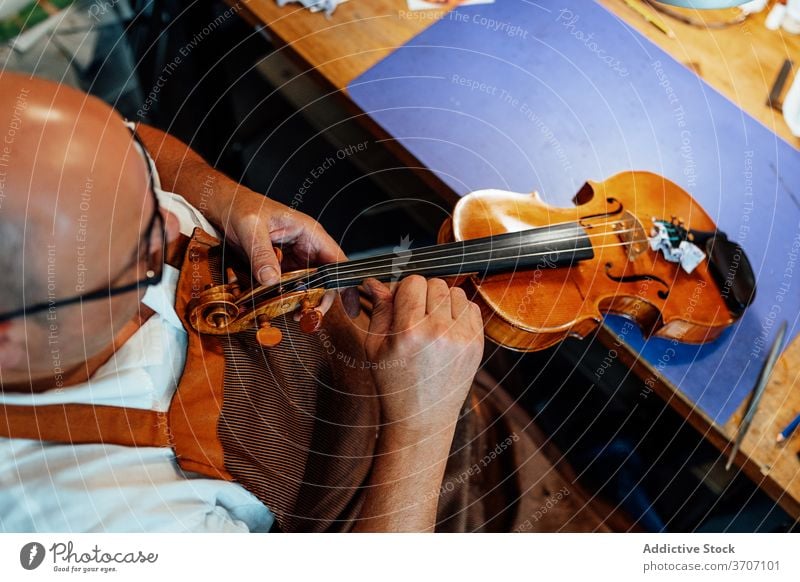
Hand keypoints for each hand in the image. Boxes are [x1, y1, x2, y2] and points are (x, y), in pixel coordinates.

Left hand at [215, 189, 348, 314]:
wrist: (226, 208)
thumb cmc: (242, 207)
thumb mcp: (251, 228)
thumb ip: (261, 254)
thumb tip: (271, 281)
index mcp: (310, 232)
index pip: (336, 260)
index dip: (344, 282)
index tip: (345, 303)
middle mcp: (307, 246)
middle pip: (327, 277)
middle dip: (324, 298)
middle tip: (314, 316)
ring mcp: (296, 258)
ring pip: (311, 284)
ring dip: (307, 301)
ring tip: (299, 317)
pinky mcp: (283, 267)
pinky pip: (293, 286)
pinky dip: (290, 299)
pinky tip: (285, 309)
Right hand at [362, 276, 483, 435]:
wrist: (422, 418)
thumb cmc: (394, 383)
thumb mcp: (374, 347)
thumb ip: (379, 309)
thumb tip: (375, 281)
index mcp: (410, 332)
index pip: (413, 282)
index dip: (404, 289)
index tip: (401, 303)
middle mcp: (439, 332)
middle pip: (435, 284)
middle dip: (423, 294)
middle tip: (415, 314)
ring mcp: (462, 338)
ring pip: (455, 292)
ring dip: (443, 301)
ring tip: (432, 322)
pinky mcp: (477, 344)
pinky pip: (472, 308)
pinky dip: (459, 312)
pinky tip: (447, 329)